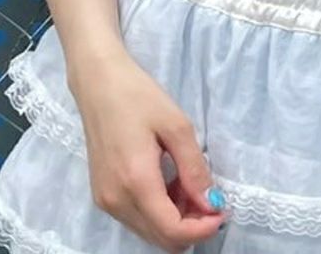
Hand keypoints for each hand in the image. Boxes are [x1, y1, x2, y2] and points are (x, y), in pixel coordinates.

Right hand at [71, 52, 227, 250]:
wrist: (98, 83)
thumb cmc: (138, 96)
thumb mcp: (176, 125)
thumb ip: (194, 169)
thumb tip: (212, 203)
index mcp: (135, 182)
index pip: (172, 231)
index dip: (202, 230)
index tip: (222, 211)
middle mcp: (116, 201)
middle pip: (161, 238)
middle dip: (192, 226)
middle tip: (209, 196)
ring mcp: (105, 201)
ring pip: (149, 232)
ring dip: (176, 219)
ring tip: (189, 184)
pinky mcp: (102, 196)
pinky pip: (137, 218)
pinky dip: (158, 211)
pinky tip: (169, 184)